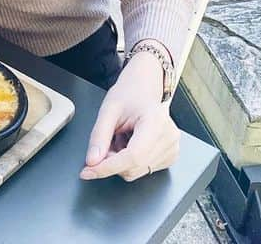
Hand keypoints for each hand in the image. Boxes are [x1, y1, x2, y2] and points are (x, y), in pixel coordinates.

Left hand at [80, 54, 180, 181]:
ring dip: (120, 161)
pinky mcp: (171, 156)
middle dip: (111, 161)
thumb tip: (92, 161)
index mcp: (156, 121)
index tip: (88, 171)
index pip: (132, 156)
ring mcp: (172, 148)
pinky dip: (130, 162)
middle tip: (106, 141)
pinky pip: (143, 170)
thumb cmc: (130, 94)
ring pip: (136, 172)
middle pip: (133, 167)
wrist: (145, 88)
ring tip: (121, 137)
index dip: (108, 167)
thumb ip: (99, 136)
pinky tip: (130, 143)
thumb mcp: (109, 109)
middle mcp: (169, 138)